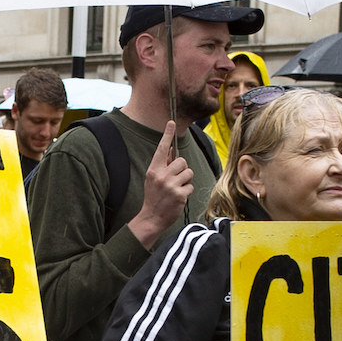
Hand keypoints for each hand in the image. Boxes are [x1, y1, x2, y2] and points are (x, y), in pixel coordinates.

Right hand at [130, 121, 194, 248]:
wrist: (151, 218)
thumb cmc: (154, 197)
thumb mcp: (153, 179)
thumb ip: (163, 164)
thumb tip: (172, 149)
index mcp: (154, 170)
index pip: (162, 149)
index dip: (167, 135)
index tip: (171, 122)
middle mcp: (161, 176)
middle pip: (182, 161)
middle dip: (182, 169)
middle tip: (176, 179)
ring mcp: (171, 185)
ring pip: (189, 173)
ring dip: (186, 180)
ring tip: (177, 188)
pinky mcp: (180, 195)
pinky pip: (190, 185)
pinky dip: (187, 191)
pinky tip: (178, 197)